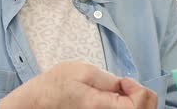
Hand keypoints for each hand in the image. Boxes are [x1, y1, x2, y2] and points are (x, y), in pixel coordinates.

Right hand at [0, 61, 156, 108]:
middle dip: (141, 97)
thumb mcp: (82, 71)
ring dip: (134, 103)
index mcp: (100, 107)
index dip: (138, 89)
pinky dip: (126, 108)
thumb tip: (127, 86)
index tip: (124, 81)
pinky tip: (115, 101)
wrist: (34, 104)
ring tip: (120, 92)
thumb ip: (110, 79)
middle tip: (127, 86)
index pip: (139, 105)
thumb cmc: (54, 86)